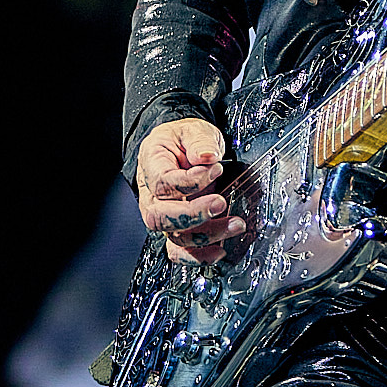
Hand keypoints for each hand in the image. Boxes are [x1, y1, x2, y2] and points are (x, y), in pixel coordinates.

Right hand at [135, 117, 243, 262]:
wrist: (179, 148)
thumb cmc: (183, 140)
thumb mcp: (192, 129)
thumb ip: (200, 141)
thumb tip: (207, 156)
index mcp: (151, 166)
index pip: (162, 183)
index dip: (190, 181)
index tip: (216, 169)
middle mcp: (151, 195)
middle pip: (161, 216)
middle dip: (194, 214)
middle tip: (221, 203)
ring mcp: (163, 214)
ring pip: (174, 236)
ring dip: (206, 234)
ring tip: (235, 224)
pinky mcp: (175, 228)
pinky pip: (179, 250)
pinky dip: (198, 256)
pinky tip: (219, 250)